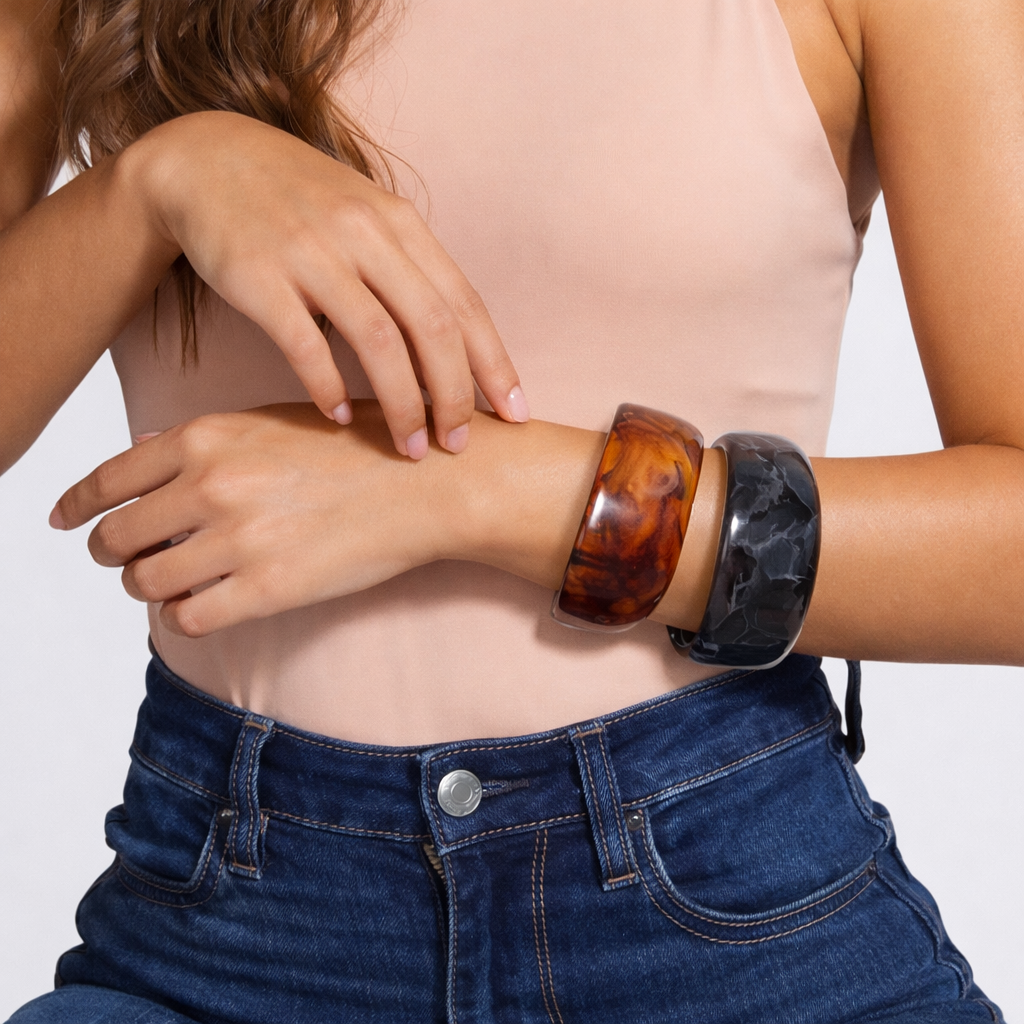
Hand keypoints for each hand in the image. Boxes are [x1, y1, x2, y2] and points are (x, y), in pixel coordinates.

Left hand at [51, 403, 464, 635]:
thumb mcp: (274, 420)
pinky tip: (205, 606)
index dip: (75, 505)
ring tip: (172, 584)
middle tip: (126, 561)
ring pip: (147, 583)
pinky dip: (185, 617)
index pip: (110, 478)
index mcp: (208, 437)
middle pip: (117, 537)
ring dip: (150, 588)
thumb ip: (203, 440)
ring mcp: (238, 540)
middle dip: (112, 553)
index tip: (62, 521)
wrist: (426, 482)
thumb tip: (138, 453)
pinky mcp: (268, 590)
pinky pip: (189, 619)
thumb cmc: (359, 447)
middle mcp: (212, 486)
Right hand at [126, 112, 529, 456]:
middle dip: (454, 395)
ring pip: (378, 341)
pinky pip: (305, 343)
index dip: (494, 364)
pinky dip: (329, 387)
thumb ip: (411, 274)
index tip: (514, 414)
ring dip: (402, 404)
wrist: (207, 160)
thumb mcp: (368, 219)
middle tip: (459, 444)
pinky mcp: (258, 275)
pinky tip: (341, 417)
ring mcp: (311, 252)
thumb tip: (457, 354)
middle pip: (432, 327)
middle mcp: (364, 234)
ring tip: (409, 448)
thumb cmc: (302, 204)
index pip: (464, 304)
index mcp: (400, 224)